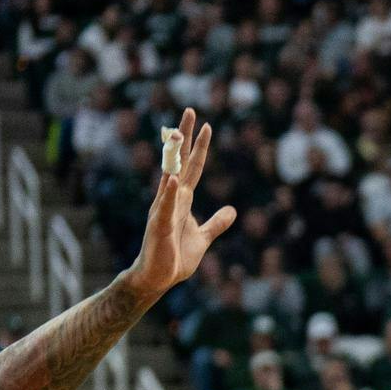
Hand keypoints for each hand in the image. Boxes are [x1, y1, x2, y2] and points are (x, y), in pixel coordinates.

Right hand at [127, 110, 236, 302]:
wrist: (158, 278)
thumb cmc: (176, 257)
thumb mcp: (203, 238)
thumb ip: (217, 223)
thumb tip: (232, 211)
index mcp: (182, 199)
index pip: (192, 167)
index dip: (199, 147)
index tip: (206, 126)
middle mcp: (171, 198)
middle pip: (180, 162)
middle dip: (185, 138)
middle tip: (191, 111)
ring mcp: (163, 210)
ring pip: (169, 177)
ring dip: (174, 156)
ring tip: (177, 133)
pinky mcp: (160, 226)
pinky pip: (166, 207)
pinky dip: (169, 194)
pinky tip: (173, 179)